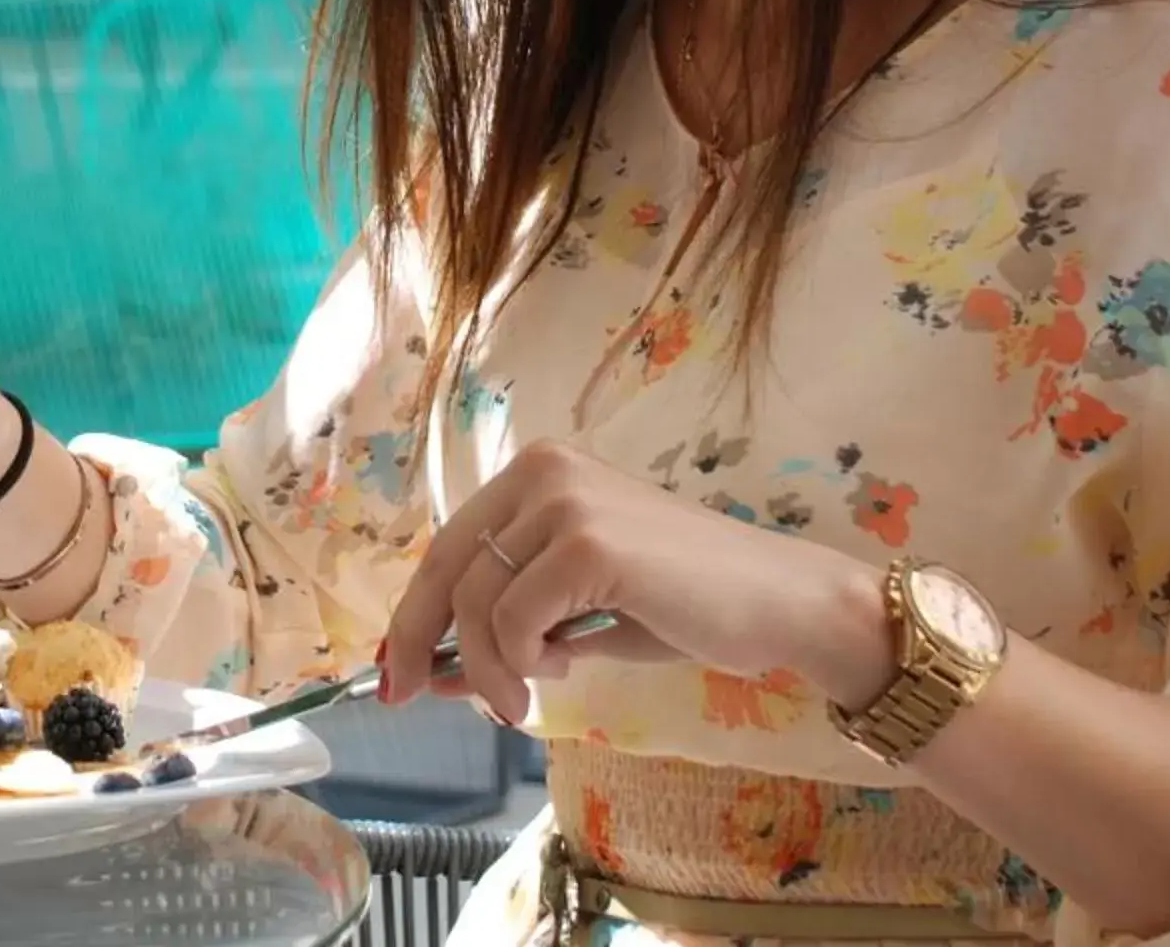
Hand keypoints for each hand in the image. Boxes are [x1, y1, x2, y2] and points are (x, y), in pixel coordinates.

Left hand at [379, 440, 887, 725]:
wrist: (777, 604)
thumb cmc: (684, 606)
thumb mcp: (576, 621)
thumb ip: (507, 632)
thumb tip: (429, 671)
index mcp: (540, 474)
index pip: (451, 545)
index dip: (413, 610)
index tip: (393, 670)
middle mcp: (544, 472)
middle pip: (446, 566)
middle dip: (417, 640)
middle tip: (408, 697)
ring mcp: (566, 501)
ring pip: (475, 601)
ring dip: (488, 669)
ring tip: (526, 698)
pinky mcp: (588, 543)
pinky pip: (514, 619)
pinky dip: (523, 661)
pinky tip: (565, 668)